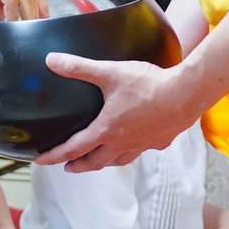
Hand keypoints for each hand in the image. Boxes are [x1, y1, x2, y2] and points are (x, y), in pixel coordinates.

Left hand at [36, 54, 200, 171]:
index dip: (54, 155)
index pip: (74, 148)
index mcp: (106, 129)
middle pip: (95, 162)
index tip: (41, 161)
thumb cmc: (148, 84)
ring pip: (119, 160)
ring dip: (104, 162)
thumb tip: (51, 60)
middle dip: (79, 166)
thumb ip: (79, 67)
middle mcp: (123, 142)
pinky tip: (135, 143)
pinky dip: (132, 150)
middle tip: (68, 167)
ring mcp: (142, 144)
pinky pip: (141, 150)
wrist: (186, 94)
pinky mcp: (160, 141)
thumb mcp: (110, 72)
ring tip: (99, 160)